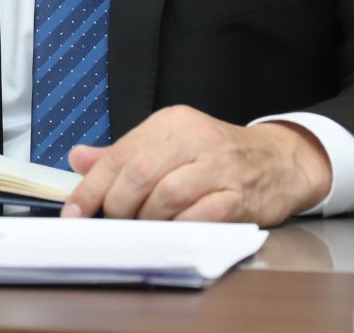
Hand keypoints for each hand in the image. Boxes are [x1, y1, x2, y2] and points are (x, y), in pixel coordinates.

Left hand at [60, 105, 330, 225]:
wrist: (279, 161)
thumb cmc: (217, 157)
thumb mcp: (169, 144)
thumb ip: (124, 154)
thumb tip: (78, 159)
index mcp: (172, 122)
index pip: (120, 153)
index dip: (92, 188)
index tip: (75, 214)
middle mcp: (195, 137)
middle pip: (140, 173)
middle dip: (119, 206)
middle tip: (116, 223)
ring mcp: (219, 166)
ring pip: (167, 195)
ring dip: (148, 219)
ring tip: (145, 227)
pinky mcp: (240, 195)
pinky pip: (201, 215)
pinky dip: (180, 227)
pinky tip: (174, 230)